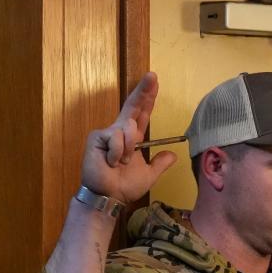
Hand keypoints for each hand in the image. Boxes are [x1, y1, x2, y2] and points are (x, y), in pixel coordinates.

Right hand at [80, 72, 176, 203]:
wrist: (109, 197)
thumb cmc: (124, 186)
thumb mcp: (149, 175)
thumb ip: (159, 164)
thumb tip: (173, 155)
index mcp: (131, 138)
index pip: (141, 114)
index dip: (148, 98)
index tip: (154, 82)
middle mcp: (119, 131)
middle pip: (132, 107)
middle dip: (143, 91)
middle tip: (153, 76)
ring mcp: (107, 133)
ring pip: (128, 128)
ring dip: (129, 149)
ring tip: (120, 163)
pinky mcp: (97, 137)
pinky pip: (116, 139)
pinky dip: (118, 153)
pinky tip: (110, 162)